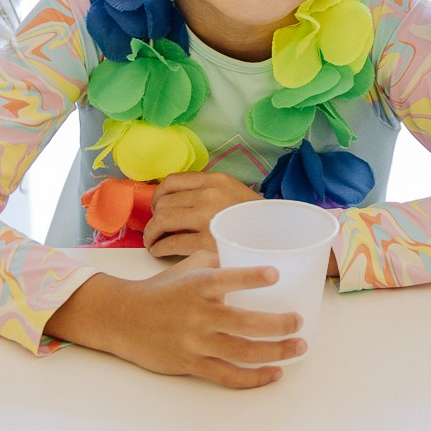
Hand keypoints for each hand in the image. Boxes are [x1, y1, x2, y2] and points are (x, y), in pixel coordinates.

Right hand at [52, 259, 305, 387]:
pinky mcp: (191, 365)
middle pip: (245, 323)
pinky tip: (275, 373)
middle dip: (279, 325)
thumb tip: (250, 252)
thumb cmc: (160, 290)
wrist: (122, 319)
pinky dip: (254, 378)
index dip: (251, 277)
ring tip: (298, 347)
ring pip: (242, 352)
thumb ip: (218, 259)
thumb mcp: (186, 267)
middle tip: (299, 321)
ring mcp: (195, 342)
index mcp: (197, 285)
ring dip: (275, 351)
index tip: (275, 274)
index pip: (227, 279)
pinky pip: (227, 376)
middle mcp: (198, 315)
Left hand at [145, 172, 261, 259]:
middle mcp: (209, 195)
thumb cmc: (255, 218)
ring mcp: (206, 218)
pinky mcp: (205, 242)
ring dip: (152, 233)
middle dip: (153, 217)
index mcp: (216, 180)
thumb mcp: (234, 191)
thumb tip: (176, 199)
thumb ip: (208, 190)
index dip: (157, 196)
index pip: (171, 181)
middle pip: (163, 203)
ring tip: (154, 241)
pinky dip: (159, 247)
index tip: (157, 207)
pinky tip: (159, 251)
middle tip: (155, 228)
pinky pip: (170, 243)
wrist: (277, 236)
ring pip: (162, 221)